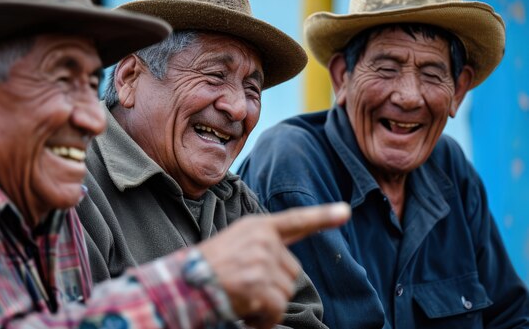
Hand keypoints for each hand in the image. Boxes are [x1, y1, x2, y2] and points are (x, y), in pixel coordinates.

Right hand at [198, 202, 350, 328]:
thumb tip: (289, 269)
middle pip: (293, 270)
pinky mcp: (259, 284)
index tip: (345, 212)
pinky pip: (277, 310)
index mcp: (257, 227)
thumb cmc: (208, 268)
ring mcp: (261, 261)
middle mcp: (263, 240)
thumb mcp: (236, 243)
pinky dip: (264, 320)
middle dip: (275, 286)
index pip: (296, 220)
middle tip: (247, 287)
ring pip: (286, 292)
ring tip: (242, 297)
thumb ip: (264, 247)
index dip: (322, 216)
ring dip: (268, 304)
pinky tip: (246, 312)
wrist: (183, 284)